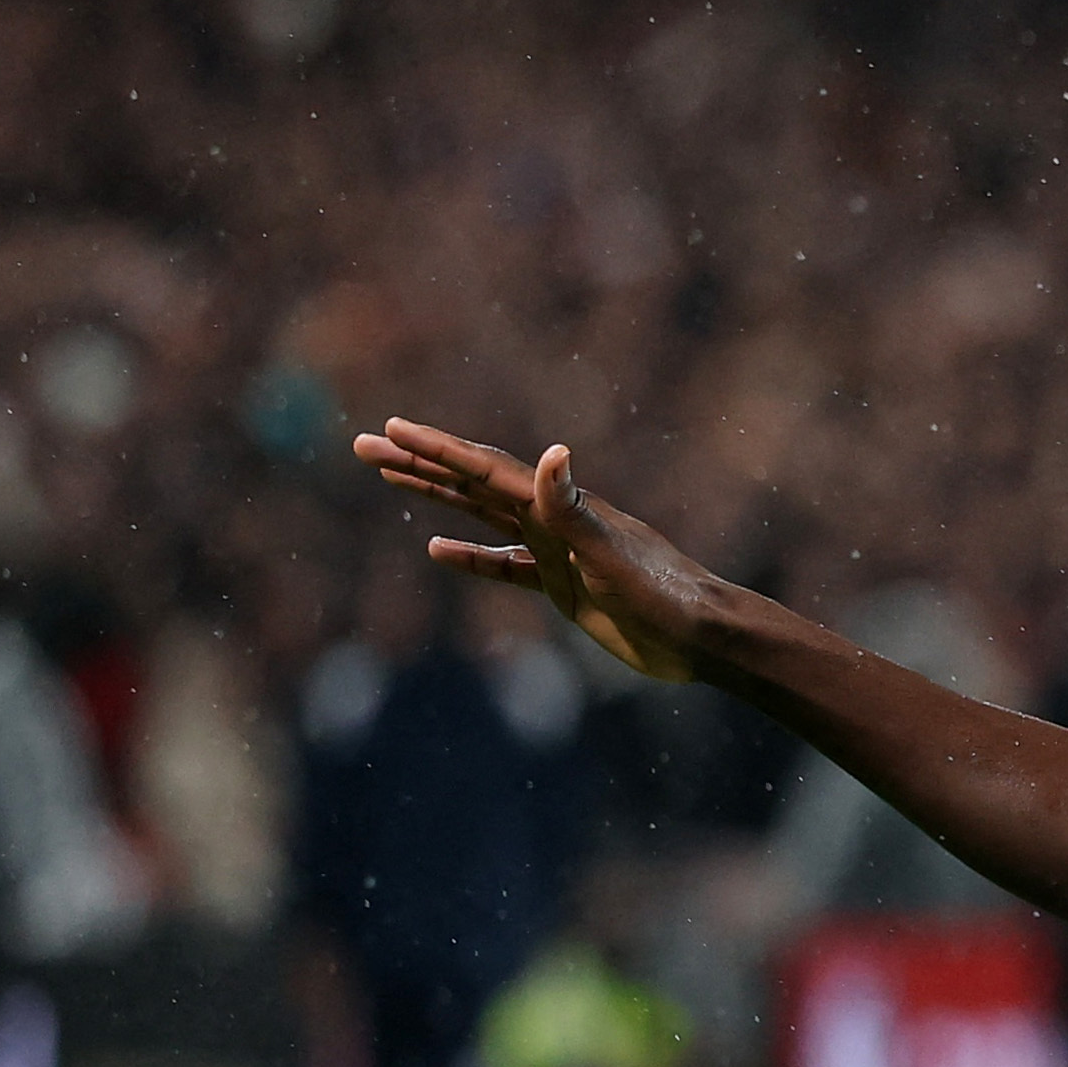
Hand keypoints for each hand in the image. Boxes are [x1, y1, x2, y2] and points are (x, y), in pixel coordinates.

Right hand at [352, 420, 711, 683]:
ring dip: (437, 496)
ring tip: (390, 478)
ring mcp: (558, 551)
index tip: (390, 429)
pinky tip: (438, 550)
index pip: (486, 470)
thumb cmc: (665, 597)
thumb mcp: (612, 556)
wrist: (701, 637)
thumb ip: (576, 511)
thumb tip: (553, 453)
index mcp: (560, 507)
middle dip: (420, 463)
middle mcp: (554, 519)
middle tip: (365, 445)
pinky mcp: (565, 585)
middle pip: (474, 483)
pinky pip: (505, 565)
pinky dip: (471, 555)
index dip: (437, 449)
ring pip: (483, 515)